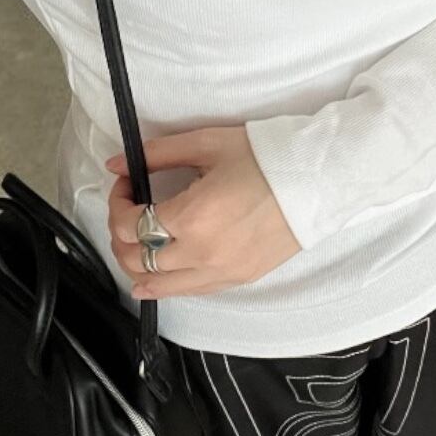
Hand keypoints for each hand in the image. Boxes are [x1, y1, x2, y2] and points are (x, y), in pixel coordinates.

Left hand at [104, 125, 301, 298]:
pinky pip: (189, 291)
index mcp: (192, 216)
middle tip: (127, 209)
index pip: (128, 223)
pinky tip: (149, 284)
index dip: (117, 201)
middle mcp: (201, 252)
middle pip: (135, 258)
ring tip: (133, 242)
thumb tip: (116, 162)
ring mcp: (221, 271)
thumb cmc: (267, 157)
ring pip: (157, 284)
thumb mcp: (207, 144)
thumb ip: (157, 154)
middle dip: (119, 233)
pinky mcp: (238, 278)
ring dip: (135, 264)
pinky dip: (162, 288)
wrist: (318, 179)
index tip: (127, 182)